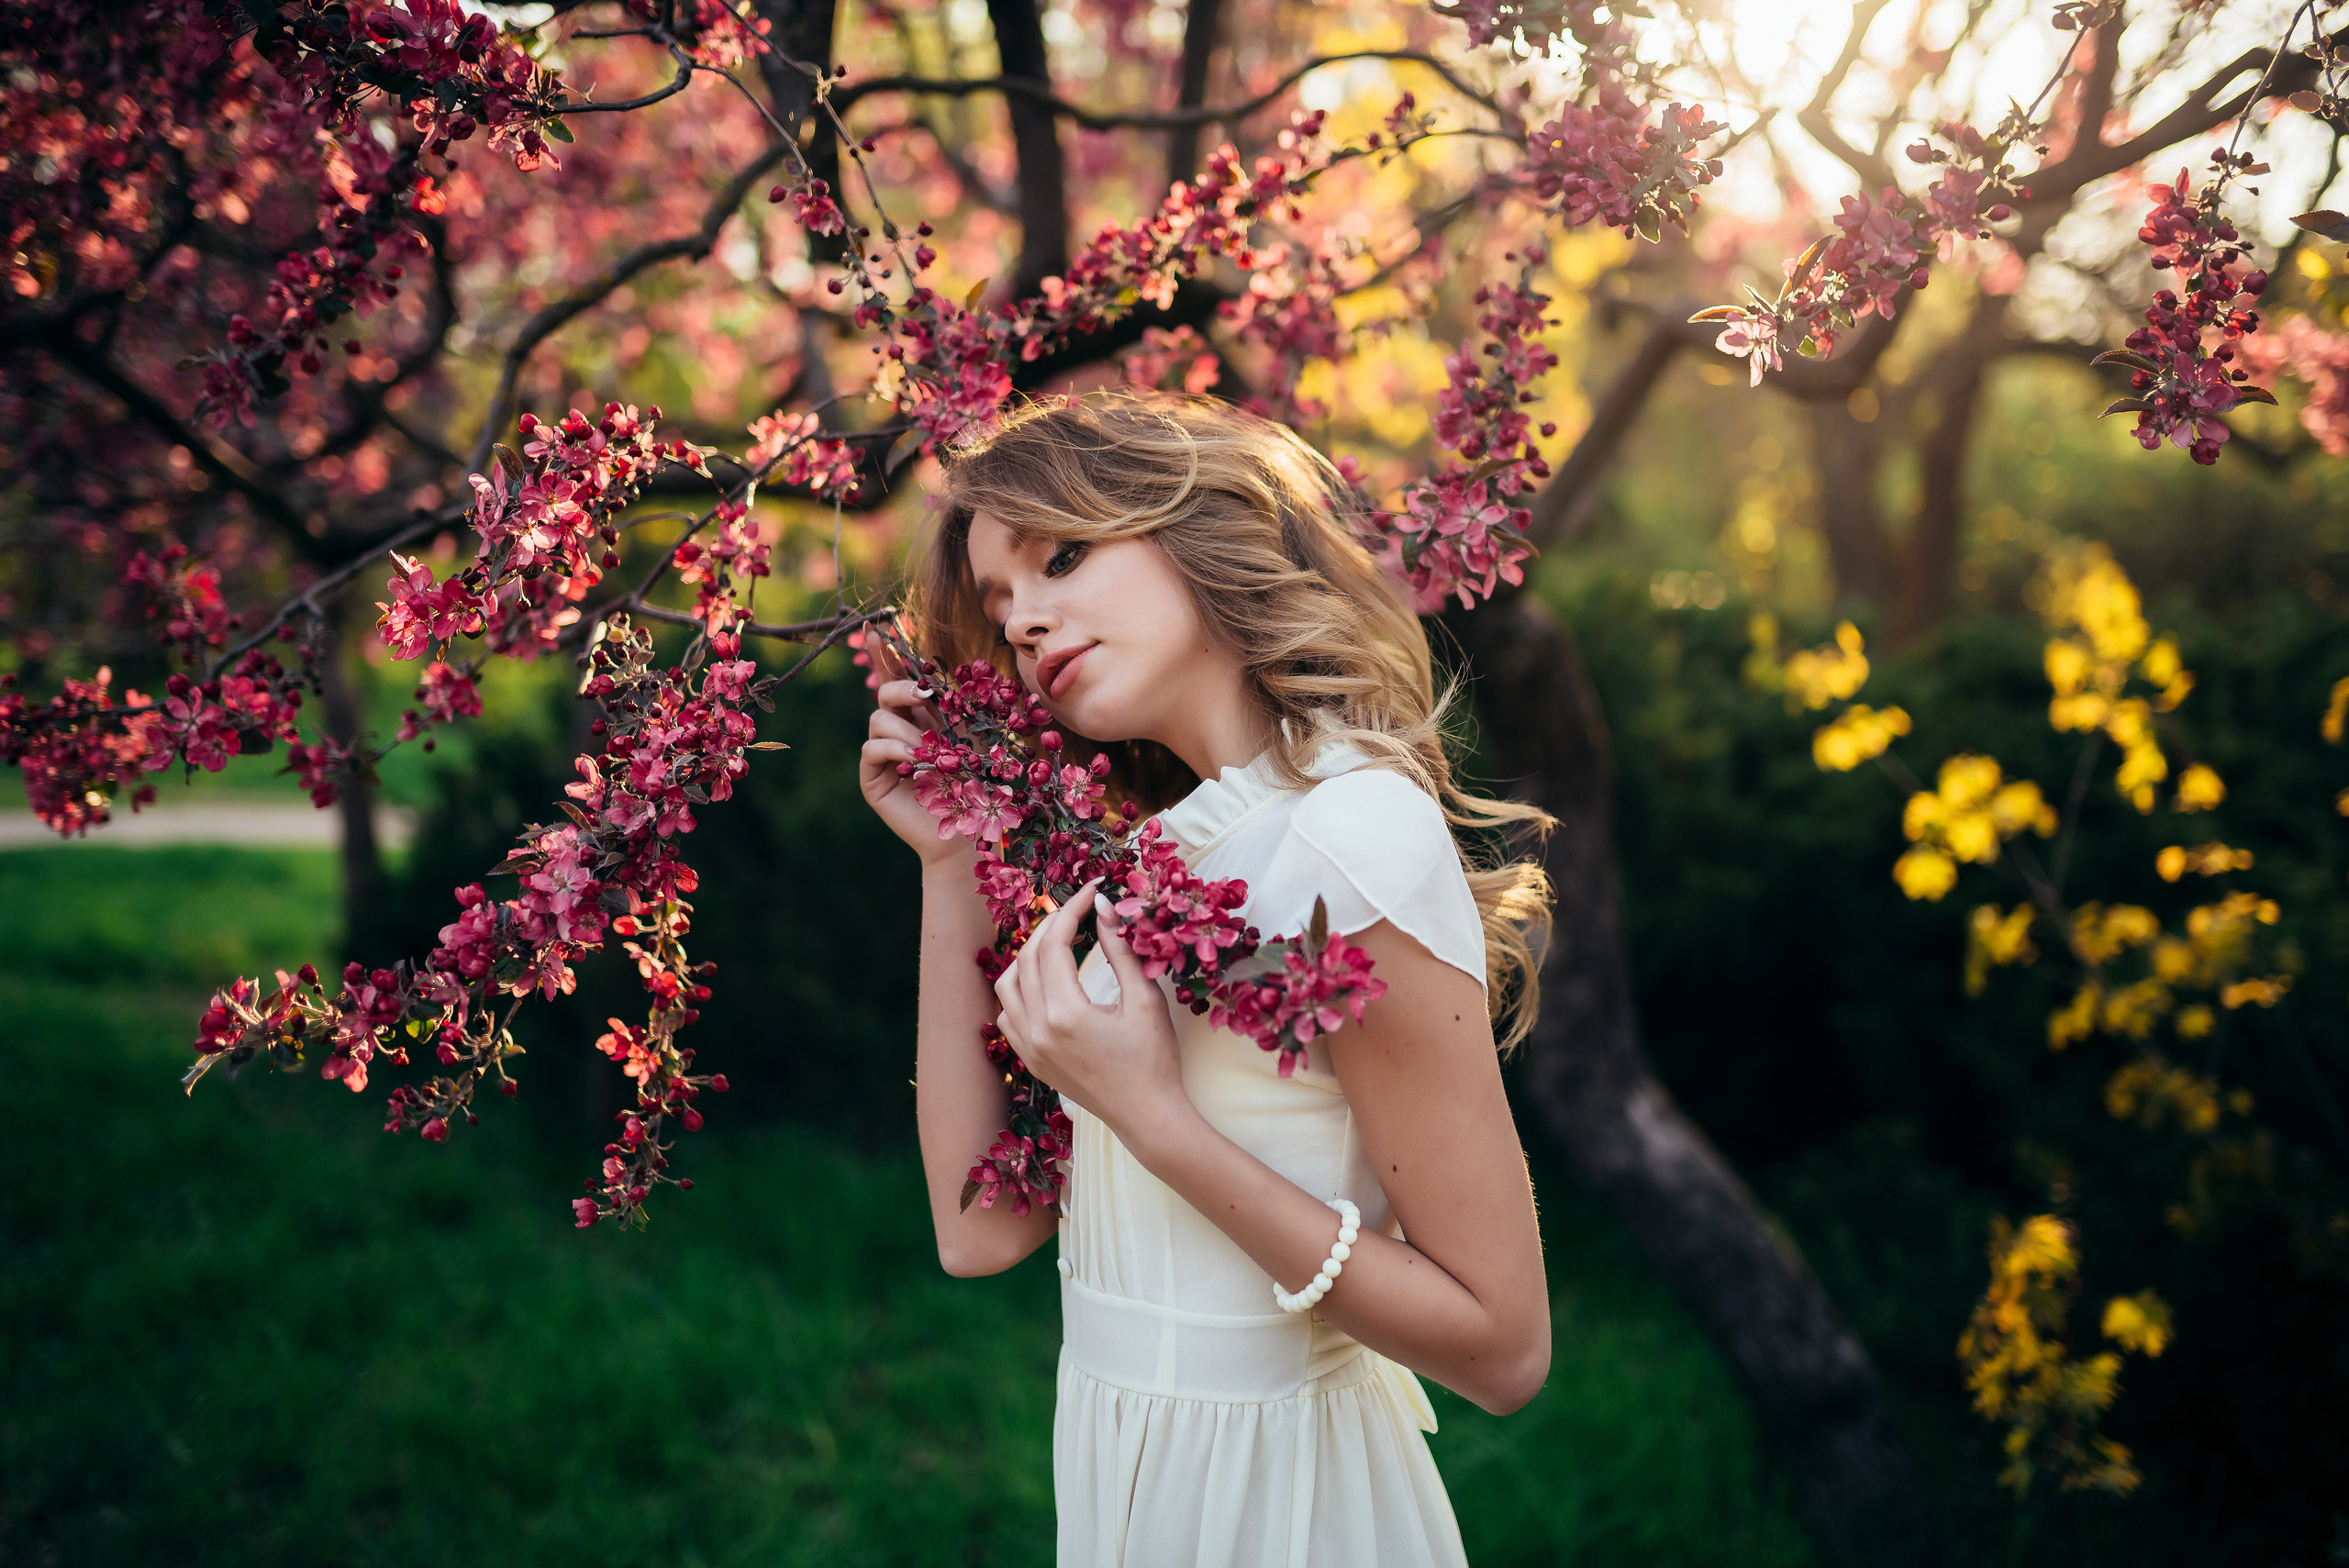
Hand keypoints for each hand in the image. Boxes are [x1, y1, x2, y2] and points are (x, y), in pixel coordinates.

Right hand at [859, 658, 968, 866]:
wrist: (971, 828)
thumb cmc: (979, 784)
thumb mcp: (973, 734)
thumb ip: (957, 704)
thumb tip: (951, 667)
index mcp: (922, 716)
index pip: (898, 677)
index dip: (884, 653)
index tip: (873, 627)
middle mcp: (899, 730)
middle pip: (884, 691)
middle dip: (902, 686)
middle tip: (926, 695)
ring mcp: (882, 753)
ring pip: (878, 718)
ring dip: (908, 731)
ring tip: (930, 753)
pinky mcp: (872, 777)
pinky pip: (872, 746)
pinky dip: (896, 750)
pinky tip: (915, 763)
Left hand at [995, 879, 1192, 1143]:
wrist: (1147, 1116)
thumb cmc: (1154, 1060)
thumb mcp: (1144, 1000)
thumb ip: (1121, 950)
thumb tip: (1104, 908)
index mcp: (1065, 1014)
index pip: (1054, 944)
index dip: (1071, 910)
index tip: (1092, 892)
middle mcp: (1037, 1031)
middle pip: (1028, 958)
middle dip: (1051, 926)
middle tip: (1077, 910)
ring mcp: (1029, 1049)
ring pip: (1008, 985)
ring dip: (1027, 956)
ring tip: (1057, 940)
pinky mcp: (1031, 1061)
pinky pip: (1008, 1015)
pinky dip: (1018, 990)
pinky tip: (1043, 982)